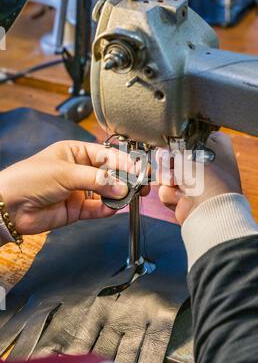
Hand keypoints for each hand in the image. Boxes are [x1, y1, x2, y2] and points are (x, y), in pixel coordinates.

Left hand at [0, 141, 138, 234]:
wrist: (9, 206)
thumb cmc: (31, 179)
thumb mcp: (65, 172)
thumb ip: (96, 179)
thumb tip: (121, 187)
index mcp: (76, 152)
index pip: (106, 155)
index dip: (124, 162)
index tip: (138, 170)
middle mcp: (80, 170)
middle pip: (110, 174)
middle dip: (125, 179)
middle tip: (141, 185)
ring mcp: (79, 191)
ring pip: (106, 192)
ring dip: (118, 195)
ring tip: (129, 197)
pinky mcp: (77, 210)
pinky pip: (97, 209)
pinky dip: (108, 209)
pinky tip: (114, 208)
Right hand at [156, 132, 241, 224]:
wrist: (211, 213)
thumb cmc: (210, 181)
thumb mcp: (192, 157)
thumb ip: (174, 150)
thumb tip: (161, 152)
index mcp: (217, 149)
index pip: (193, 136)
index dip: (182, 141)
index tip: (175, 145)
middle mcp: (206, 165)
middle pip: (176, 156)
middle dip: (169, 162)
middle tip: (171, 163)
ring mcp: (195, 183)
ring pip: (167, 173)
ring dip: (168, 178)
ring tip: (176, 182)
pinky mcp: (184, 198)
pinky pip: (167, 190)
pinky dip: (170, 194)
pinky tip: (181, 197)